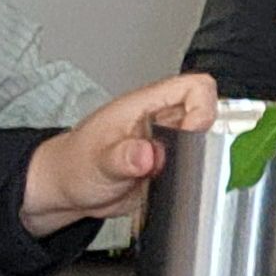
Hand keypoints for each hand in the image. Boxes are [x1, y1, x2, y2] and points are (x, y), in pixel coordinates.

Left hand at [21, 73, 216, 234]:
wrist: (69, 188)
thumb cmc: (74, 163)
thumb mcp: (96, 161)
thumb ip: (122, 157)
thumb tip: (147, 154)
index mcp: (147, 105)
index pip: (195, 88)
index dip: (202, 109)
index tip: (190, 136)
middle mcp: (162, 121)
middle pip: (207, 117)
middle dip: (199, 144)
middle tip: (174, 165)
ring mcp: (168, 144)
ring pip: (204, 146)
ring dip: (194, 166)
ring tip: (162, 177)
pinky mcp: (169, 167)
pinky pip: (193, 170)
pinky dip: (187, 182)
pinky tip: (163, 188)